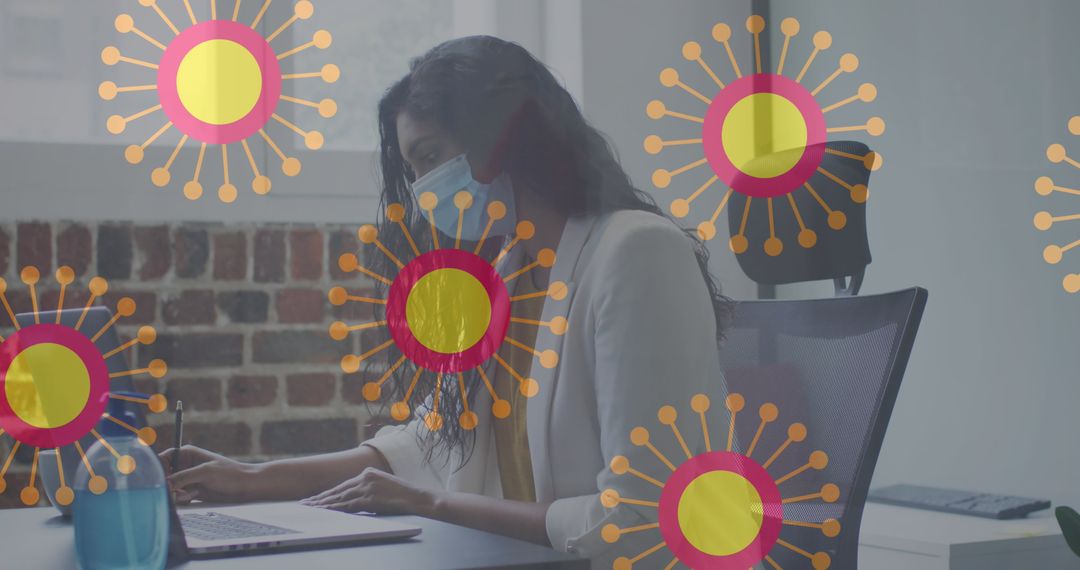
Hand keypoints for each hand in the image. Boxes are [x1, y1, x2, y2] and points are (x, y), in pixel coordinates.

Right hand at [159, 445, 260, 503]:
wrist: (246, 487)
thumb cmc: (230, 474)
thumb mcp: (205, 472)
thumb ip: (183, 477)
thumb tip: (165, 483)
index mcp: (186, 454)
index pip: (162, 459)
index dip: (158, 470)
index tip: (161, 482)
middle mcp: (184, 466)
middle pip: (163, 476)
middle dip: (168, 485)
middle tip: (176, 491)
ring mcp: (187, 480)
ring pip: (170, 489)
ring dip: (176, 494)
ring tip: (190, 494)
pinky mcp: (191, 492)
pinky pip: (178, 497)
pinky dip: (182, 499)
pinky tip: (194, 497)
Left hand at [300, 467, 435, 515]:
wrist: (417, 498)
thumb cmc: (402, 495)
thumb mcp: (382, 487)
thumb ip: (367, 490)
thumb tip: (352, 500)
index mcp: (367, 473)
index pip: (343, 485)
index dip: (327, 493)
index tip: (315, 498)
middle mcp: (365, 477)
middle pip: (337, 490)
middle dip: (320, 498)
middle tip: (304, 504)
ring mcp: (367, 487)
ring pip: (339, 498)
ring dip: (323, 504)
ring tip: (309, 509)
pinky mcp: (370, 498)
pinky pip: (348, 505)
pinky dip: (335, 509)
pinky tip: (325, 512)